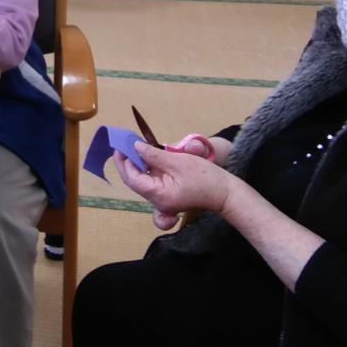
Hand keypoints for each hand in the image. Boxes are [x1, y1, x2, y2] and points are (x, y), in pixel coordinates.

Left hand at [115, 142, 234, 218]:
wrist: (226, 193)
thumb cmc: (205, 177)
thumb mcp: (177, 161)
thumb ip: (153, 155)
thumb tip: (135, 147)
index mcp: (159, 196)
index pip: (133, 179)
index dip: (124, 162)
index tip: (120, 146)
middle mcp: (158, 201)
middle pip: (135, 181)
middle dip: (128, 163)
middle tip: (124, 145)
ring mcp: (163, 198)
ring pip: (143, 180)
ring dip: (137, 164)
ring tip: (134, 147)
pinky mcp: (168, 193)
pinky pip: (153, 181)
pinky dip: (148, 168)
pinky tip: (148, 156)